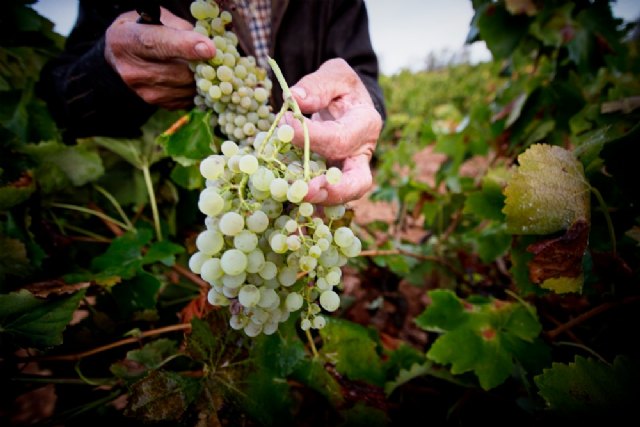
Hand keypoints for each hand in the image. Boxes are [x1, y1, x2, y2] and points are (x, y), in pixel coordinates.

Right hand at [104, 8, 215, 109]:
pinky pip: (186, 98)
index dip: (186, 47)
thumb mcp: (157, 18)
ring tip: (203, 65)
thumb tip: (207, 47)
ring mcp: (142, 90)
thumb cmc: (144, 29)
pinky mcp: (155, 102)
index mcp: (126, 40)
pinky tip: (194, 77)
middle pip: (179, 71)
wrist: (122, 54)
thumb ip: (180, 29)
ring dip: (201, 78)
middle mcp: (131, 69)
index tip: (210, 49)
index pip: (159, 44)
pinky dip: (196, 89)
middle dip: (202, 64)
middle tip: (214, 57)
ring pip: (186, 87)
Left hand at [284, 58, 381, 205]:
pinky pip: (327, 201)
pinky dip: (312, 211)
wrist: (348, 103)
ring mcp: (350, 172)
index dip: (312, 137)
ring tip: (292, 202)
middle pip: (357, 182)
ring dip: (318, 204)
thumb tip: (295, 99)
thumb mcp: (336, 75)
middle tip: (302, 192)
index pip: (339, 137)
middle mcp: (362, 154)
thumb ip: (318, 85)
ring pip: (343, 198)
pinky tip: (293, 221)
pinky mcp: (337, 182)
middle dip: (331, 190)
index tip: (285, 128)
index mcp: (366, 124)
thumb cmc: (342, 89)